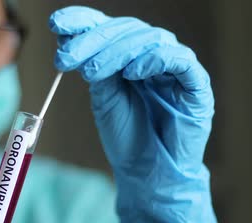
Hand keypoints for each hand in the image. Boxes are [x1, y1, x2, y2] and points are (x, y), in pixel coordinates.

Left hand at [49, 6, 220, 222]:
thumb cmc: (126, 136)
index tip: (56, 23)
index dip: (83, 20)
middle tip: (66, 59)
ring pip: (149, 40)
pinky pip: (179, 61)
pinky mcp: (195, 85)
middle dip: (92, 40)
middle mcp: (152, 56)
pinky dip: (154, 60)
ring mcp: (175, 68)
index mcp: (128, 56)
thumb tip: (70, 38)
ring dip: (116, 51)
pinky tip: (132, 72)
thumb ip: (94, 68)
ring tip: (92, 71)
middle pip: (125, 30)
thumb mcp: (103, 97)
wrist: (149, 173)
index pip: (107, 27)